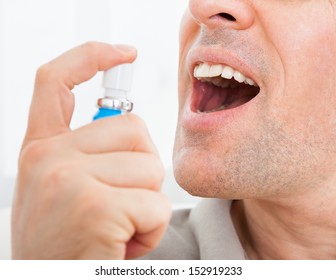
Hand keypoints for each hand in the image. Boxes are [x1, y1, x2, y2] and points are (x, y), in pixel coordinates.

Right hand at [12, 42, 171, 259]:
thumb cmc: (66, 242)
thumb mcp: (63, 189)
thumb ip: (88, 153)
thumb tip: (127, 128)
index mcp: (42, 148)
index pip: (57, 82)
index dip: (90, 58)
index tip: (122, 53)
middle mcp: (48, 157)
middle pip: (134, 129)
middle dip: (143, 169)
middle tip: (122, 204)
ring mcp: (68, 180)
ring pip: (151, 167)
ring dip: (147, 203)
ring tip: (119, 228)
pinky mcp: (95, 207)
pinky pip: (156, 204)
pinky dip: (152, 228)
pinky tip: (123, 245)